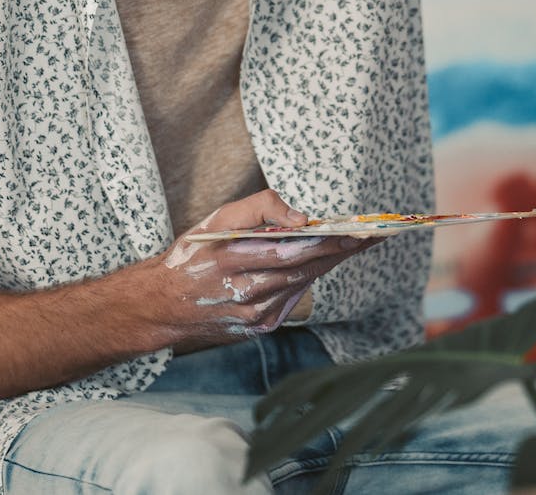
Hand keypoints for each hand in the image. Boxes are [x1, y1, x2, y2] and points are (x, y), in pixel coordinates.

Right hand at [141, 189, 374, 348]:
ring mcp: (255, 315)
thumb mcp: (217, 219)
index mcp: (234, 260)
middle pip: (306, 269)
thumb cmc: (193, 253)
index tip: (360, 230)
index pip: (296, 250)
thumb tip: (303, 217)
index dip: (331, 241)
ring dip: (330, 263)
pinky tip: (324, 262)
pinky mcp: (259, 327)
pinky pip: (292, 299)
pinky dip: (308, 279)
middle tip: (373, 234)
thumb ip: (260, 208)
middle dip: (342, 250)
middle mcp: (247, 293)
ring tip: (357, 243)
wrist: (162, 305)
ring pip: (302, 284)